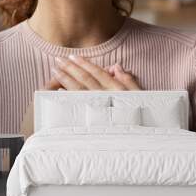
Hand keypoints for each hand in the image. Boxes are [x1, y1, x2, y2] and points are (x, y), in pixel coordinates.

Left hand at [20, 56, 140, 137]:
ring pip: (77, 90)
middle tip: (58, 59)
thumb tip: (116, 66)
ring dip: (65, 79)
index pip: (97, 73)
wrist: (139, 139)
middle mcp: (104, 96)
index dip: (84, 63)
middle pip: (84, 79)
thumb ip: (128, 80)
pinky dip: (66, 97)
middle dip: (70, 68)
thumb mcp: (140, 96)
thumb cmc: (141, 116)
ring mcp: (96, 108)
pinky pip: (76, 106)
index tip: (72, 56)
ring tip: (55, 70)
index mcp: (115, 89)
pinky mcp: (90, 119)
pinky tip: (58, 90)